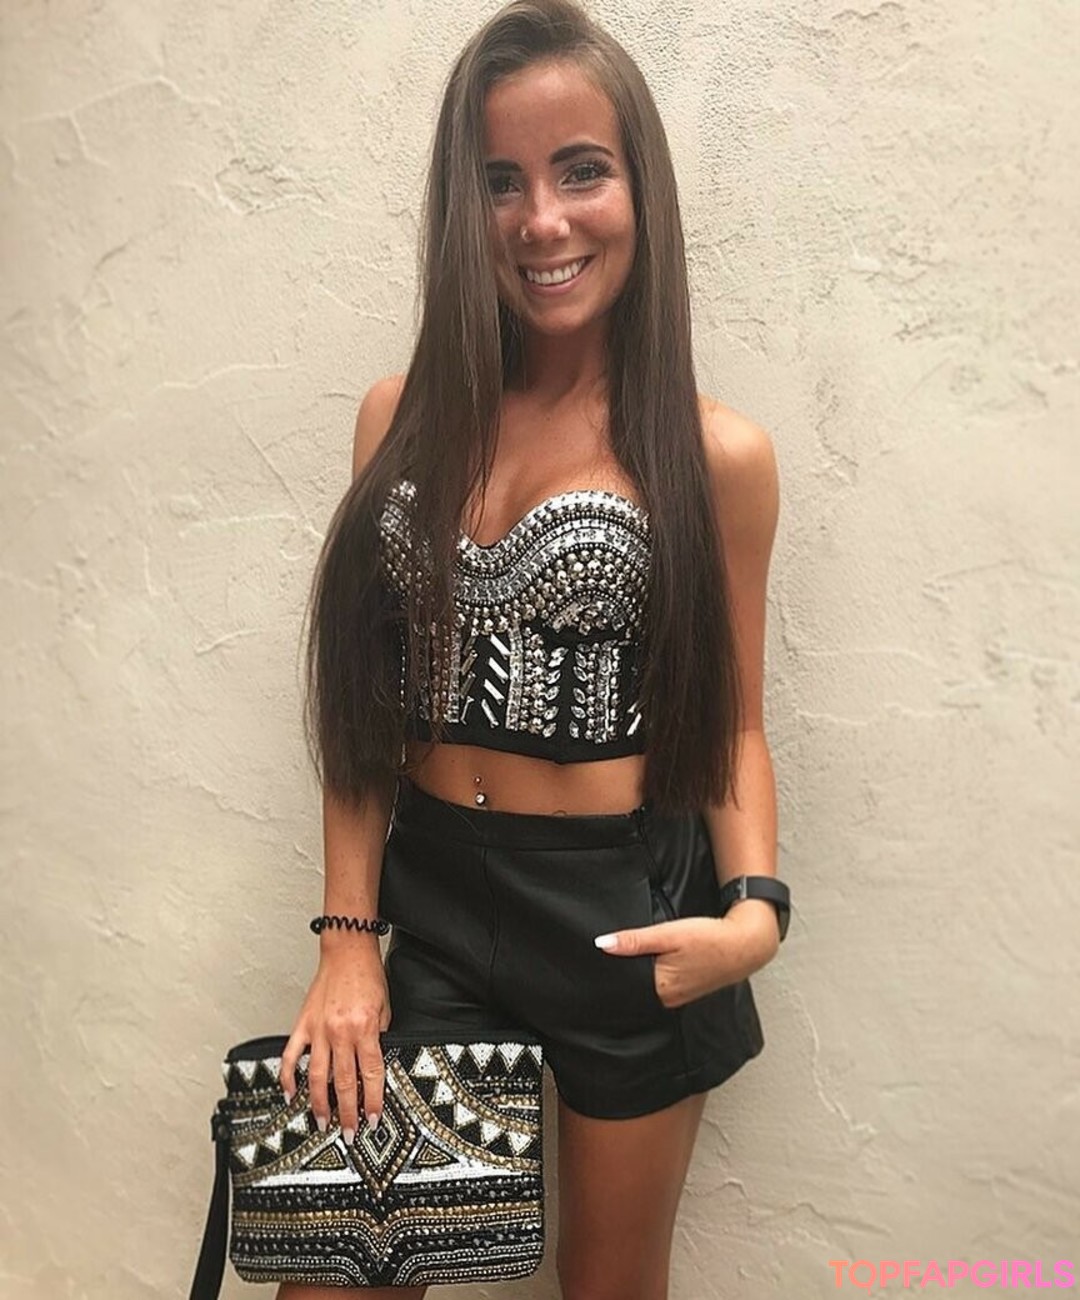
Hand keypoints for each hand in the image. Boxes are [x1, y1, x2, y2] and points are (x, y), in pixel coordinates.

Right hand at [278, 936, 391, 1143]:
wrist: (347, 951)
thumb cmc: (368, 977)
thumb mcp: (385, 1009)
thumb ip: (379, 1038)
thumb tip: (373, 1067)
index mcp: (365, 1028)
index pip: (371, 1074)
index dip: (373, 1100)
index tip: (374, 1120)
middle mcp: (340, 1032)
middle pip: (344, 1082)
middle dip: (347, 1112)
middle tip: (348, 1133)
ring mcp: (318, 1029)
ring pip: (316, 1076)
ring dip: (319, 1103)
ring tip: (323, 1123)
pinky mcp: (303, 1024)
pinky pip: (291, 1055)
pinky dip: (288, 1077)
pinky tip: (290, 1095)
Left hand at [594, 901, 779, 1008]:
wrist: (744, 945)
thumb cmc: (709, 938)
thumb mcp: (668, 934)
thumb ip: (635, 941)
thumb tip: (602, 944)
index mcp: (660, 987)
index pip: (624, 983)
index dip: (611, 971)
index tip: (595, 964)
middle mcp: (666, 998)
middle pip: (634, 987)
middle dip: (622, 974)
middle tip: (604, 960)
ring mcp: (676, 997)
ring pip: (646, 987)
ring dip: (637, 975)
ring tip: (626, 961)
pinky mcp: (685, 991)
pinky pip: (660, 987)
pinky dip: (652, 977)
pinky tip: (650, 965)